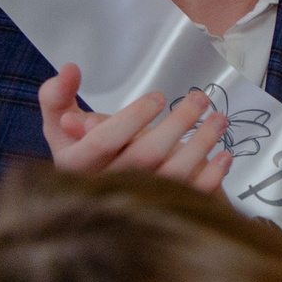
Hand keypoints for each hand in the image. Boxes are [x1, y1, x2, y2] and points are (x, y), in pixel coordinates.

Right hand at [37, 65, 230, 193]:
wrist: (95, 198)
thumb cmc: (81, 151)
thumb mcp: (59, 124)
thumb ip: (57, 95)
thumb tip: (69, 69)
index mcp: (75, 166)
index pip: (103, 142)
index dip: (132, 117)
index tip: (158, 96)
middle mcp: (105, 187)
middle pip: (145, 156)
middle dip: (178, 122)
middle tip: (199, 97)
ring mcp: (135, 202)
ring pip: (174, 176)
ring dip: (202, 143)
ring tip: (219, 118)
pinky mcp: (161, 212)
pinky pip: (191, 197)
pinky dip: (212, 176)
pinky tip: (224, 155)